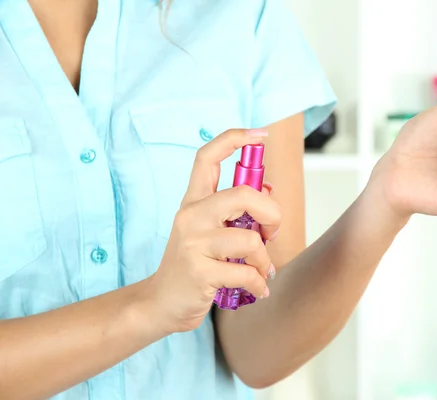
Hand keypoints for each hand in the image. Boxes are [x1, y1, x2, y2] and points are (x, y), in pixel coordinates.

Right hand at [142, 129, 280, 333]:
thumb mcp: (210, 231)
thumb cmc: (194, 264)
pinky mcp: (199, 272)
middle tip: (272, 232)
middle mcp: (190, 215)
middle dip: (272, 213)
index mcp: (193, 201)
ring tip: (262, 271)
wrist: (160, 303)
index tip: (262, 134)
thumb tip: (271, 192)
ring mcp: (193, 243)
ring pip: (250, 239)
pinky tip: (258, 289)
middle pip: (243, 194)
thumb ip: (237, 211)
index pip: (207, 156)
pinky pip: (246, 273)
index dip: (235, 138)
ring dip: (265, 260)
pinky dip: (260, 284)